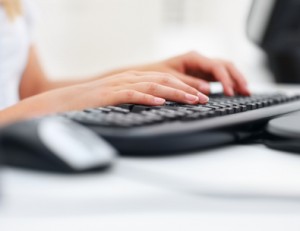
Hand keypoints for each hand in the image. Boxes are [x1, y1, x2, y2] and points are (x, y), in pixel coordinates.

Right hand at [8, 71, 208, 122]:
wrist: (65, 102)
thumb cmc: (92, 103)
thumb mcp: (118, 98)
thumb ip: (137, 99)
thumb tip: (158, 106)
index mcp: (132, 78)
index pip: (163, 80)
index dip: (183, 86)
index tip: (199, 94)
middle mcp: (129, 78)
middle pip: (163, 81)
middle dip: (186, 89)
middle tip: (204, 97)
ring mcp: (119, 85)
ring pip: (153, 86)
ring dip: (174, 93)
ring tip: (191, 100)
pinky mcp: (109, 95)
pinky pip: (132, 95)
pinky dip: (147, 98)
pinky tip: (160, 102)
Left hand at [133, 51, 249, 95]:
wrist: (147, 75)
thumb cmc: (155, 74)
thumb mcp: (171, 79)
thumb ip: (189, 84)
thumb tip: (208, 91)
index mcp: (193, 57)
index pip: (216, 66)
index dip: (225, 79)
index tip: (230, 92)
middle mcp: (200, 60)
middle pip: (226, 65)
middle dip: (237, 77)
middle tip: (246, 91)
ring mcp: (202, 67)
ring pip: (225, 70)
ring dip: (236, 80)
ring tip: (246, 92)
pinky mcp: (202, 74)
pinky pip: (219, 77)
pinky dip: (228, 83)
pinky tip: (235, 91)